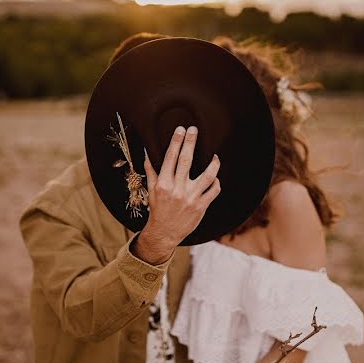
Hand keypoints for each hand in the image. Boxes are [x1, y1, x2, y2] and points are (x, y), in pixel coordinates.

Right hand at [132, 125, 220, 263]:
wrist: (164, 232)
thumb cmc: (158, 209)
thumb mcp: (151, 190)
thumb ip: (151, 171)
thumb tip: (147, 153)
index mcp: (163, 183)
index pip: (170, 157)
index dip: (176, 142)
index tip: (181, 130)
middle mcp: (177, 189)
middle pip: (186, 160)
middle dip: (190, 143)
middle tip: (194, 129)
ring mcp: (190, 198)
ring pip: (207, 175)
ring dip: (213, 163)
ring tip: (215, 156)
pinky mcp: (201, 206)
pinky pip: (213, 190)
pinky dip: (216, 182)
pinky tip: (215, 176)